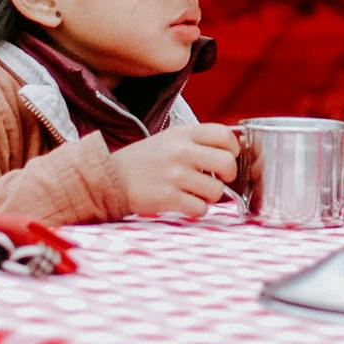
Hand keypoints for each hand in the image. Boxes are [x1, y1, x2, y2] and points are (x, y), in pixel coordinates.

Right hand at [110, 122, 239, 217]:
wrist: (110, 179)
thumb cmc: (145, 160)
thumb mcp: (170, 139)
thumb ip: (197, 142)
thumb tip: (231, 153)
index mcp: (183, 133)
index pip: (224, 135)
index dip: (233, 148)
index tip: (229, 156)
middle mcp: (181, 151)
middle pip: (227, 162)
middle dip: (228, 175)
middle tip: (218, 179)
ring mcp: (174, 175)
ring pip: (216, 190)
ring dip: (211, 196)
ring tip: (196, 192)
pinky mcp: (167, 198)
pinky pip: (200, 208)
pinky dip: (198, 210)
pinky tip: (186, 203)